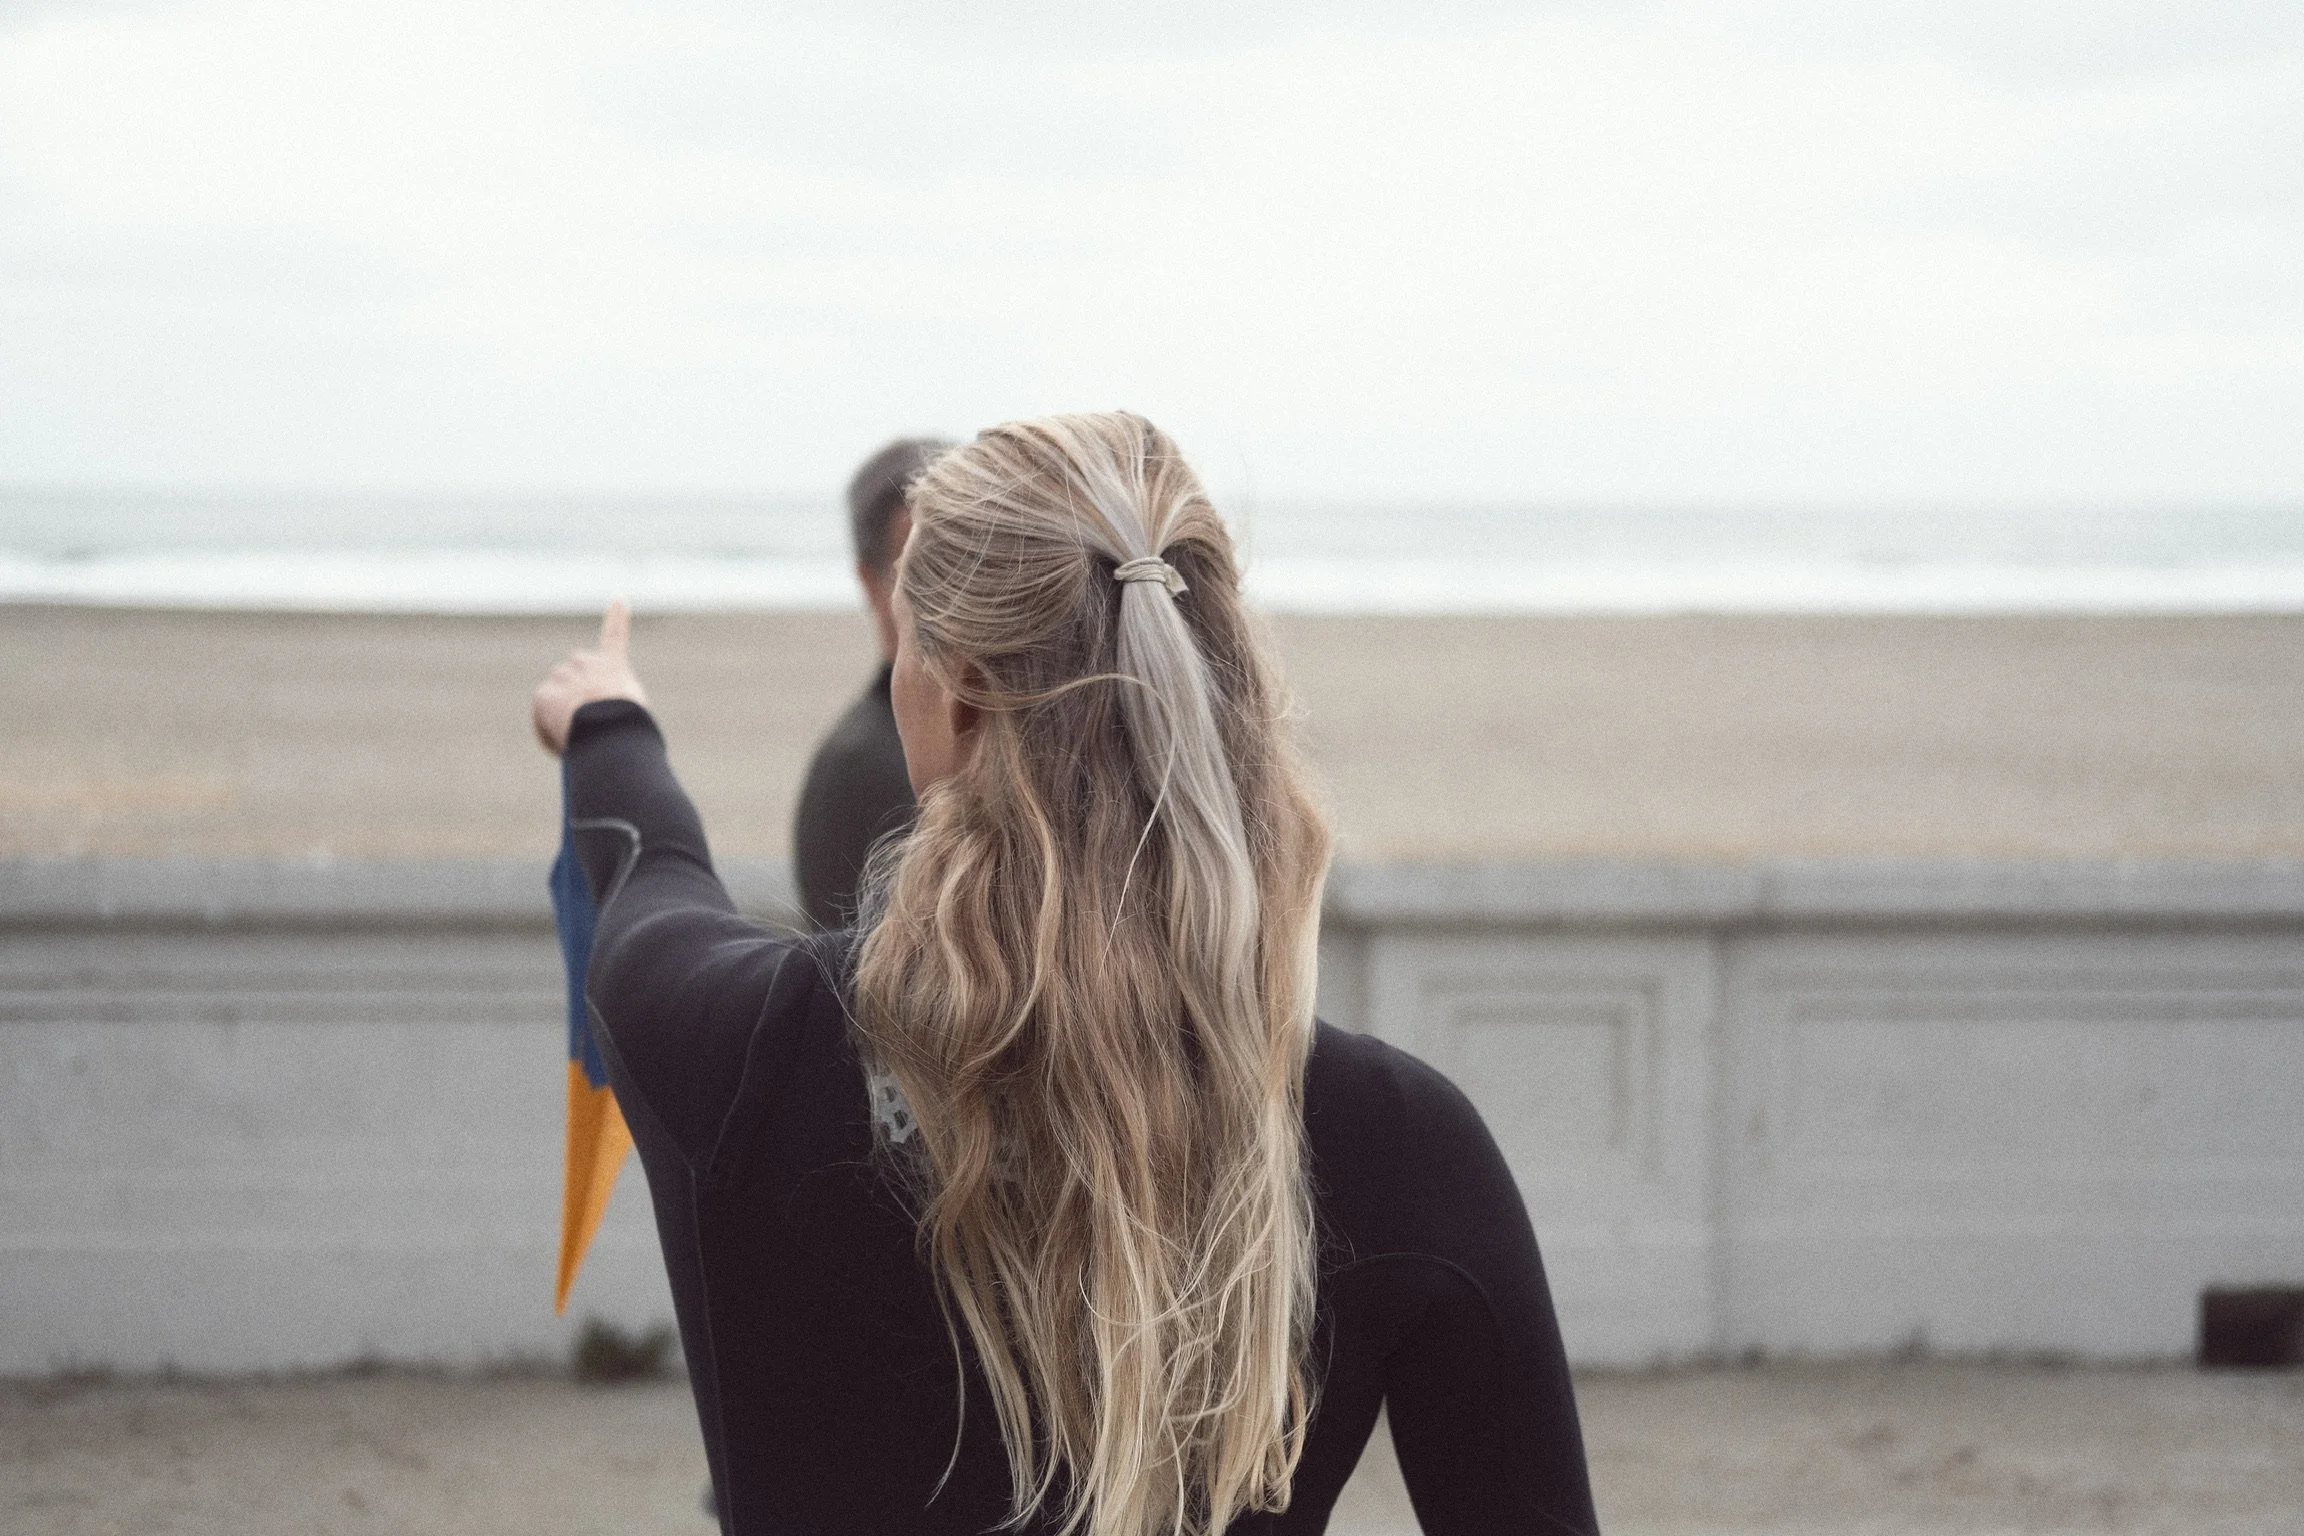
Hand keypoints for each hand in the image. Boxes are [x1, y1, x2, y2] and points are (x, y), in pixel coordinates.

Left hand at [533, 599, 648, 755]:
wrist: (609, 729)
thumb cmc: (629, 727)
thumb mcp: (632, 709)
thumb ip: (615, 699)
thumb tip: (594, 715)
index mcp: (614, 666)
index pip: (616, 636)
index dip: (618, 618)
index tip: (620, 598)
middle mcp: (587, 663)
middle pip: (574, 670)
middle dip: (573, 688)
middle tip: (582, 716)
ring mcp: (564, 676)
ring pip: (556, 692)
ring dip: (561, 708)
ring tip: (576, 734)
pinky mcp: (544, 694)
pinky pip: (542, 715)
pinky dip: (548, 732)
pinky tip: (562, 747)